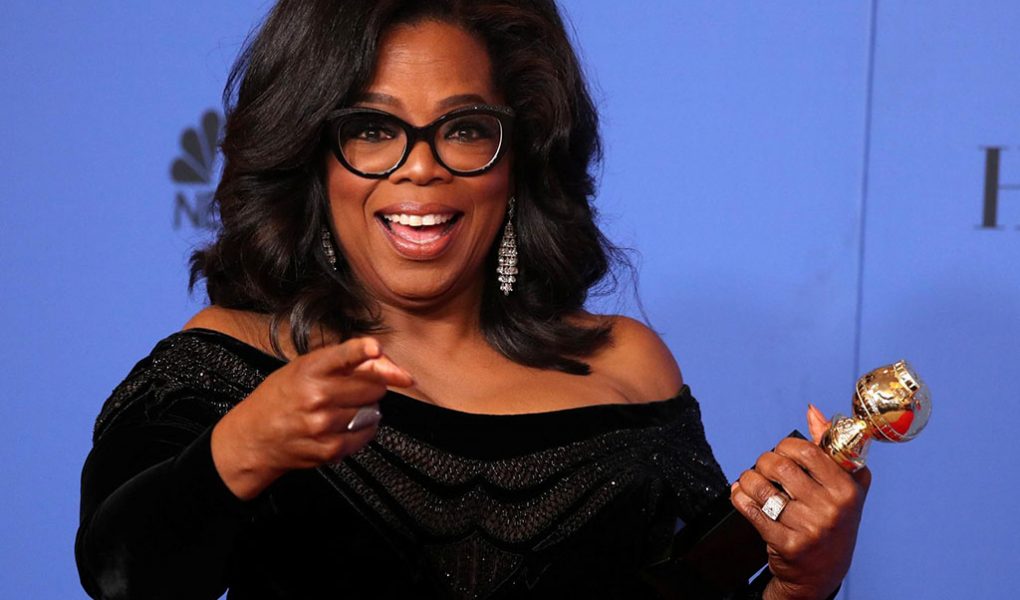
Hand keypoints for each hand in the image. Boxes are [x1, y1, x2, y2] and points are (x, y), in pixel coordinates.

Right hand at [211, 337, 412, 499]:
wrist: (254, 437)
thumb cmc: (281, 397)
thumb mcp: (302, 368)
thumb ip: (343, 360)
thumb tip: (385, 362)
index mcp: (309, 370)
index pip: (343, 355)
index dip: (362, 350)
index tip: (375, 348)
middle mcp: (316, 396)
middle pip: (373, 386)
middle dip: (372, 385)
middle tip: (355, 388)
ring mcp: (324, 424)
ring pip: (373, 411)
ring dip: (366, 408)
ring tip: (342, 408)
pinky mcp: (330, 448)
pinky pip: (367, 433)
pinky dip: (363, 428)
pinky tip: (344, 424)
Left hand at [730, 406, 870, 599]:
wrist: (821, 575)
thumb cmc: (832, 521)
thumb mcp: (843, 486)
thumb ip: (828, 447)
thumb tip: (813, 411)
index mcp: (848, 490)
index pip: (806, 451)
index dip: (785, 446)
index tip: (781, 452)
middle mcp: (831, 509)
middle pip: (779, 466)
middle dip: (763, 462)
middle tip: (763, 468)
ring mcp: (809, 529)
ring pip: (762, 488)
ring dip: (747, 479)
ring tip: (749, 481)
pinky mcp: (786, 544)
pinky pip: (751, 510)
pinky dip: (739, 498)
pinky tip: (740, 495)